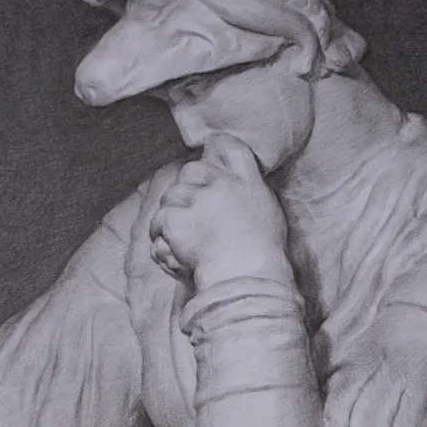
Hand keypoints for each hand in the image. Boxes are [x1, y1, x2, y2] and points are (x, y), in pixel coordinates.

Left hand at [149, 133, 291, 291]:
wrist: (245, 279)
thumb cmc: (262, 258)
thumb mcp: (268, 216)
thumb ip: (250, 193)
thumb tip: (238, 184)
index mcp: (247, 183)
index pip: (227, 147)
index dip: (213, 150)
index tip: (207, 160)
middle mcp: (220, 185)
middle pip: (191, 170)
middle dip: (186, 188)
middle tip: (190, 216)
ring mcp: (196, 200)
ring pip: (171, 197)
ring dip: (171, 217)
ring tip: (182, 242)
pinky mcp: (175, 219)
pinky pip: (158, 223)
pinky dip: (161, 239)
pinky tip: (174, 253)